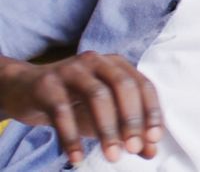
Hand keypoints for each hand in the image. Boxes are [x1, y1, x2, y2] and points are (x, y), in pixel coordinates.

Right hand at [0, 51, 163, 164]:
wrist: (25, 89)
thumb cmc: (73, 101)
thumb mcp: (103, 116)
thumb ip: (128, 131)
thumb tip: (151, 151)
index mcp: (117, 65)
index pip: (143, 85)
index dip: (152, 111)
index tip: (154, 137)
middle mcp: (98, 62)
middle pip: (124, 86)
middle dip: (132, 119)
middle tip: (134, 147)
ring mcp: (72, 70)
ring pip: (97, 96)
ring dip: (107, 129)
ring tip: (112, 155)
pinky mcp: (47, 84)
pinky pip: (62, 111)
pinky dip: (71, 137)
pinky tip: (76, 157)